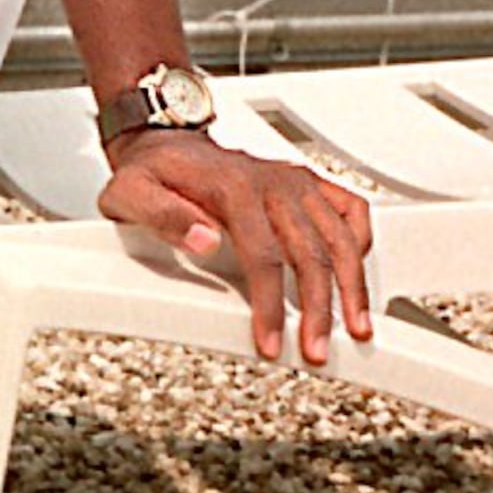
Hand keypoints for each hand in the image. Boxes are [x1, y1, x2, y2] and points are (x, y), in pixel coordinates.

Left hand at [100, 131, 375, 363]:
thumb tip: (203, 240)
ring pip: (341, 236)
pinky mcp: (308, 183)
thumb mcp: (130, 193)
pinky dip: (361, 240)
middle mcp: (273, 182)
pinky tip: (357, 272)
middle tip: (317, 350)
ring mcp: (294, 182)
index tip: (271, 342)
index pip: (263, 256)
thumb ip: (162, 216)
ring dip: (353, 286)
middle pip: (311, 253)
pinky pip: (351, 208)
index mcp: (233, 188)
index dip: (270, 306)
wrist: (165, 142)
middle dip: (319, 310)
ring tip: (356, 327)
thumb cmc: (151, 173)